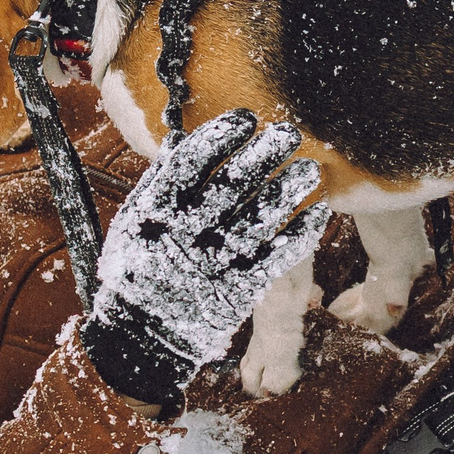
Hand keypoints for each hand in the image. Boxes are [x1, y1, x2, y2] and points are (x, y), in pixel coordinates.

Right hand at [80, 111, 328, 411]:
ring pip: (261, 216)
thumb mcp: (135, 220)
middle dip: (265, 154)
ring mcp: (217, 260)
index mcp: (160, 209)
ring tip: (310, 169)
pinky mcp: (241, 287)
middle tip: (290, 132)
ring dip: (289, 190)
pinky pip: (277, 256)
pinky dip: (300, 233)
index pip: (194, 162)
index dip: (222, 136)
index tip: (246, 119)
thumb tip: (179, 137)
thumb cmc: (139, 268)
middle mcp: (191, 231)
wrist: (144, 335)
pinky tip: (319, 212)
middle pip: (234, 183)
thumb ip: (159, 179)